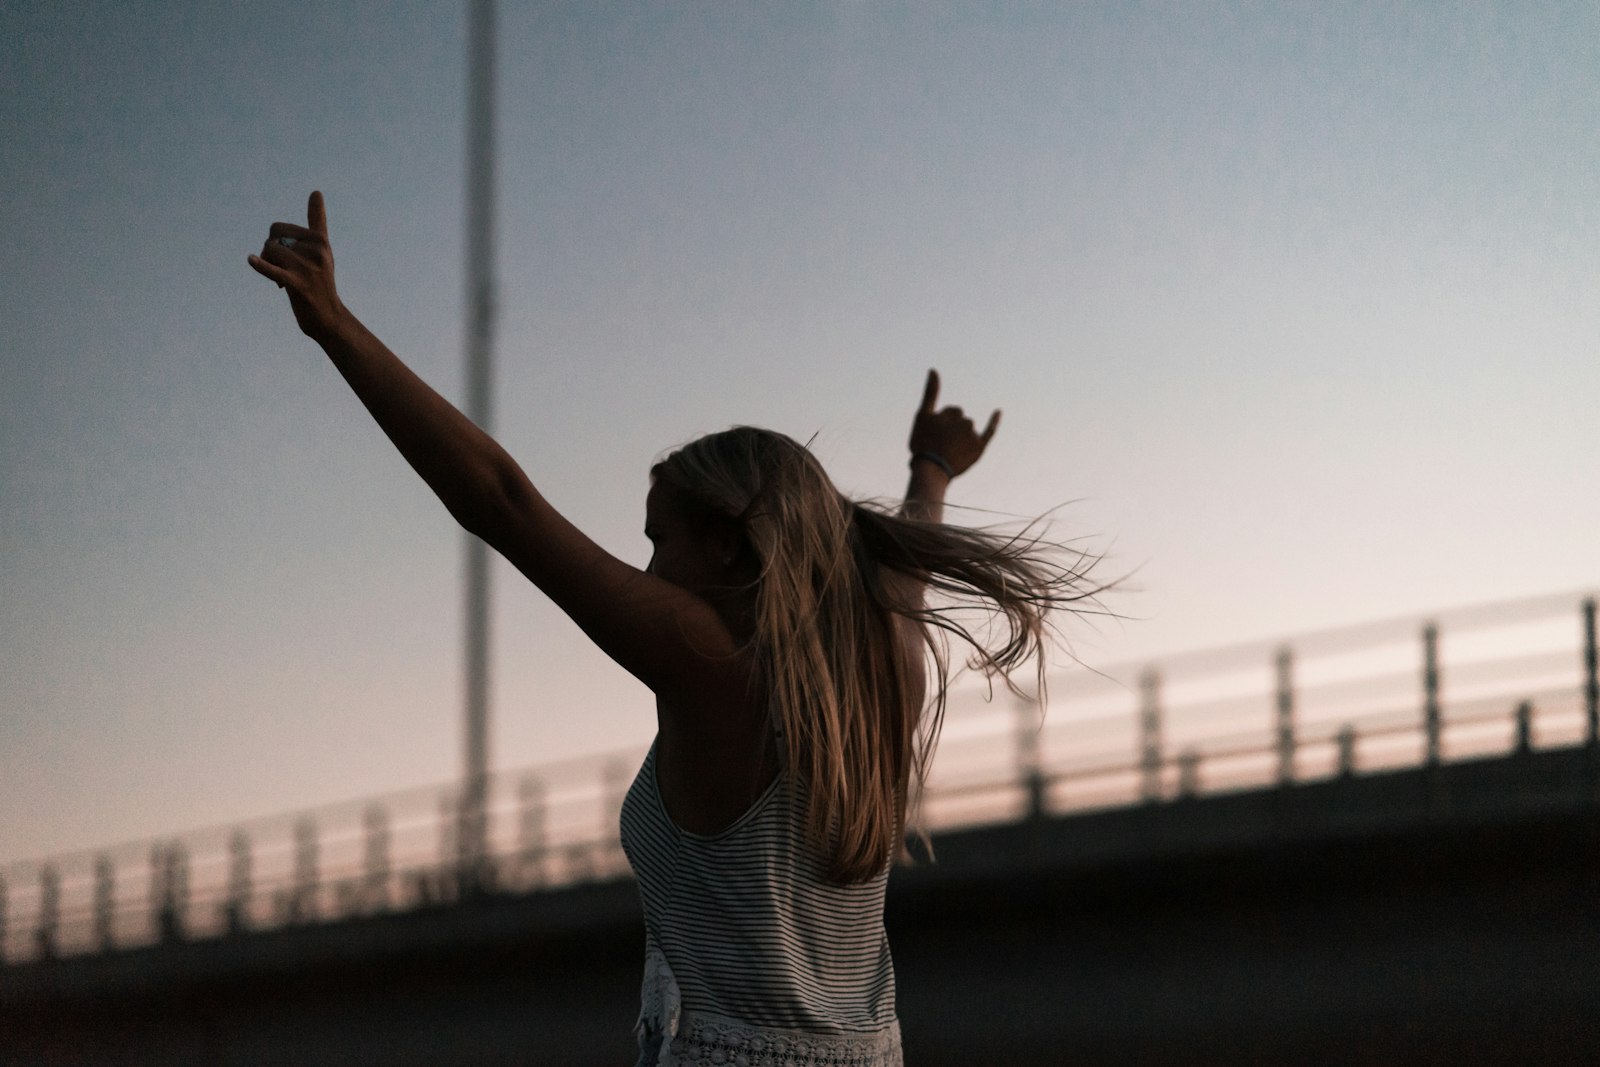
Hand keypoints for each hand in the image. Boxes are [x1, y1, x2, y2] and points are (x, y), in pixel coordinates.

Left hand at [247, 191, 346, 342]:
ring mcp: (308, 268)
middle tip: (284, 271)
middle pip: (271, 240)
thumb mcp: (322, 249)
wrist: (328, 318)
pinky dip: (262, 265)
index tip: (287, 257)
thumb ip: (317, 221)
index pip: (278, 228)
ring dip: (269, 266)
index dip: (274, 242)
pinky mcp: (299, 284)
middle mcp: (316, 251)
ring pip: (270, 252)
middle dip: (270, 254)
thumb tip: (316, 192)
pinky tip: (252, 260)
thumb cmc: (321, 281)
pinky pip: (274, 270)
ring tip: (282, 280)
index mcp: (319, 240)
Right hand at [908, 369, 999, 477]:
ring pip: (968, 430)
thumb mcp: (923, 416)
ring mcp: (974, 436)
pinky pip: (990, 431)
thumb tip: (934, 369)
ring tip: (949, 451)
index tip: (933, 435)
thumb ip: (930, 393)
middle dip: (951, 430)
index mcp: (953, 414)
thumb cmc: (923, 442)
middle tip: (940, 446)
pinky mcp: (979, 448)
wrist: (931, 470)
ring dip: (960, 436)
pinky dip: (994, 421)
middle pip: (960, 422)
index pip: (950, 413)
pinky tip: (998, 411)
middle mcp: (966, 422)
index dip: (940, 424)